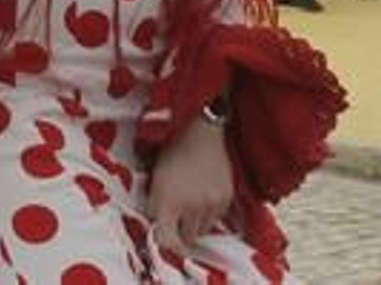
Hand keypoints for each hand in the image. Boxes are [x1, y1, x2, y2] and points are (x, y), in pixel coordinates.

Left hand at [148, 117, 232, 254]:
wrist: (200, 131)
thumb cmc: (172, 153)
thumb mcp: (154, 179)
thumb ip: (154, 207)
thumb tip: (156, 230)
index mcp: (167, 202)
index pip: (168, 242)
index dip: (166, 247)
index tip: (165, 245)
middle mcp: (191, 206)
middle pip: (187, 239)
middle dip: (180, 232)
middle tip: (176, 219)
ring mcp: (211, 203)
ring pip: (203, 231)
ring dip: (196, 224)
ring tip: (191, 204)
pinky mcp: (226, 198)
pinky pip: (218, 219)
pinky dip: (210, 214)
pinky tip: (203, 197)